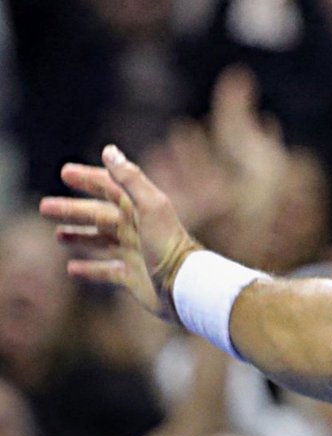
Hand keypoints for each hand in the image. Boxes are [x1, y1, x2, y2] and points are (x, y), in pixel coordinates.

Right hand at [40, 144, 200, 321]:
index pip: (111, 188)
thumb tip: (109, 150)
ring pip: (100, 242)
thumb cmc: (168, 243)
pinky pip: (106, 272)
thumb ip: (130, 179)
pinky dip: (89, 269)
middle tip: (44, 206)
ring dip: (79, 236)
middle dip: (72, 209)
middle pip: (99, 215)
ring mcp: (134, 254)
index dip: (89, 179)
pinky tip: (71, 268)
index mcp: (140, 210)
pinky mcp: (133, 278)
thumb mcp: (150, 205)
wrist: (184, 285)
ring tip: (58, 235)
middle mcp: (136, 230)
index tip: (65, 172)